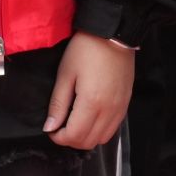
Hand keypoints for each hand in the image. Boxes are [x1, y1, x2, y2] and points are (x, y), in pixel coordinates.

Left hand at [43, 33, 135, 149]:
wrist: (114, 33)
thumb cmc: (86, 50)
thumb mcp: (65, 74)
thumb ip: (58, 103)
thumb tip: (49, 127)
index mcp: (92, 102)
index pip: (74, 136)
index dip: (58, 137)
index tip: (51, 129)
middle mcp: (109, 110)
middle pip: (88, 142)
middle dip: (71, 139)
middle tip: (61, 126)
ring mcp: (120, 108)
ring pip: (102, 138)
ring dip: (86, 136)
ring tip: (75, 122)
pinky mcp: (126, 103)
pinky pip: (113, 128)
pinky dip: (100, 130)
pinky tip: (91, 117)